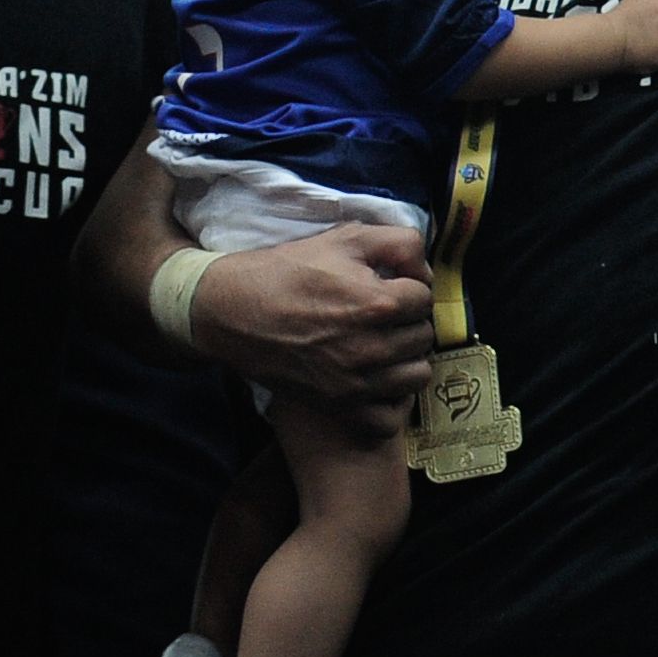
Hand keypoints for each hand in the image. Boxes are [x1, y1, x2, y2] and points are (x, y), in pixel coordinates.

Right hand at [189, 223, 438, 418]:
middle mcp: (371, 348)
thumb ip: (401, 244)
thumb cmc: (289, 270)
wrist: (231, 311)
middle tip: (385, 315)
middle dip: (408, 321)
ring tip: (385, 344)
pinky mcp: (336, 406)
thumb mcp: (348, 238)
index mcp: (377, 303)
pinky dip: (387, 401)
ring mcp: (354, 382)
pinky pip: (387, 418)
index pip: (425, 298)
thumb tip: (425, 271)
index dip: (409, 287)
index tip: (389, 287)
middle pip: (424, 336)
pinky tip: (376, 379)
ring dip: (406, 359)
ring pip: (416, 376)